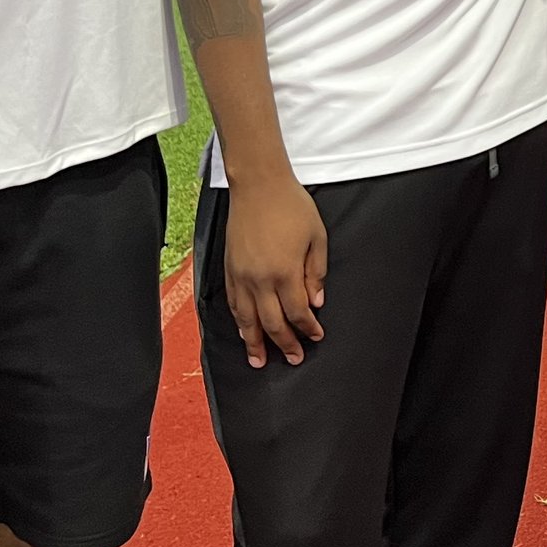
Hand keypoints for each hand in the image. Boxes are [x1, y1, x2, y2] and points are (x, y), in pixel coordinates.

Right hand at [223, 170, 328, 368]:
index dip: (308, 328)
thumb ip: (316, 272)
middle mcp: (260, 279)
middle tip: (294, 359)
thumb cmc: (291, 206)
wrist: (258, 185)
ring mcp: (241, 276)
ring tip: (259, 361)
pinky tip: (244, 331)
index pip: (298, 312)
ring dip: (254, 343)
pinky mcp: (229, 269)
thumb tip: (316, 302)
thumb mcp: (316, 237)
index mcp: (285, 272)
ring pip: (247, 320)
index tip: (316, 336)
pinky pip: (233, 304)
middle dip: (285, 344)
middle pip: (272, 323)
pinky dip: (239, 321)